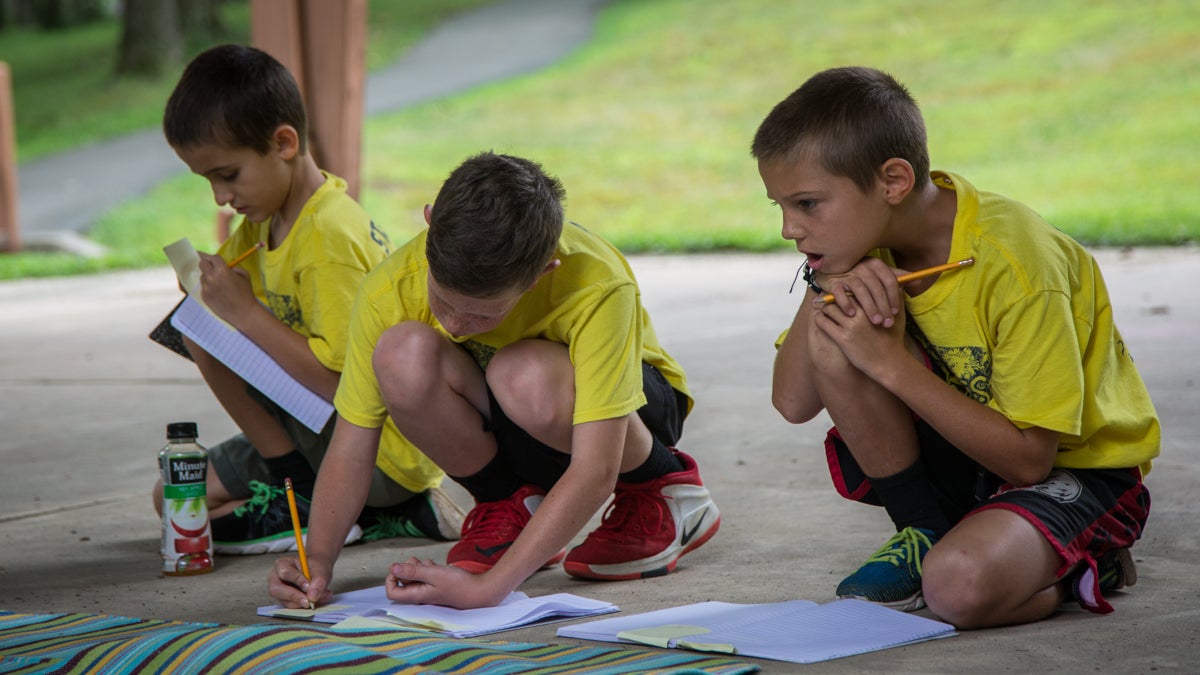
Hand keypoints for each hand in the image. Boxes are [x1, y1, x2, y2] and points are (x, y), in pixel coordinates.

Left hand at [196, 251, 255, 321]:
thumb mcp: (244, 275)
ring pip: (202, 276)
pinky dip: (209, 288)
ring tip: (219, 285)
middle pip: (202, 263)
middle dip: (207, 264)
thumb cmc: (246, 293)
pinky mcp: (204, 296)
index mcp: (222, 270)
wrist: (243, 313)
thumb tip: (225, 266)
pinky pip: (204, 287)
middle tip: (213, 268)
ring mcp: (206, 287)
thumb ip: (233, 267)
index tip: (214, 259)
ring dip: (208, 277)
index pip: (212, 257)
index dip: (215, 258)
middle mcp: (211, 277)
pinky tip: (218, 293)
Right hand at [268, 555, 333, 608]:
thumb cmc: (315, 567)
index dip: (297, 580)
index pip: (285, 573)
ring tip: (322, 596)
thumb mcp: (320, 569)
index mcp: (282, 564)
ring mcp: (278, 591)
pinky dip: (307, 605)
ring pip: (286, 601)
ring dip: (304, 602)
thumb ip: (318, 581)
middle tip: (309, 602)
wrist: (317, 571)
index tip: (308, 586)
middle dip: (295, 597)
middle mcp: (275, 578)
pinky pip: (293, 607)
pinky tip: (319, 599)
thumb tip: (313, 597)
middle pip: (277, 590)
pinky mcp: (285, 601)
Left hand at [384, 557, 510, 608]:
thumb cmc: (457, 584)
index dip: (391, 579)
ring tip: (430, 565)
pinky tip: (437, 566)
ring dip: (419, 566)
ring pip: (415, 576)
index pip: (392, 592)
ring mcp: (429, 590)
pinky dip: (428, 568)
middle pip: (403, 582)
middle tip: (417, 563)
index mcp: (416, 595)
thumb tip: (392, 568)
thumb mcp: (433, 574)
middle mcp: (420, 595)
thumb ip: (412, 571)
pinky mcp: (437, 585)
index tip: (399, 568)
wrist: (479, 590)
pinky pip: (426, 575)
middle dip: (407, 568)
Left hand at [811, 293, 908, 381]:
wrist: (890, 362)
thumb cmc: (894, 339)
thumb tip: (898, 283)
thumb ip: (896, 297)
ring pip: (828, 308)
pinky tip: (818, 316)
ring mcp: (851, 326)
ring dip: (821, 305)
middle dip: (829, 294)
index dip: (843, 288)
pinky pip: (824, 323)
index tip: (837, 287)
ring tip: (817, 304)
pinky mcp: (843, 339)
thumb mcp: (899, 315)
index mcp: (872, 305)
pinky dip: (818, 318)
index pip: (852, 289)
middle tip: (823, 294)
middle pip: (838, 296)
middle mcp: (860, 314)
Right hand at [816, 258, 905, 327]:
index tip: (896, 312)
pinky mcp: (833, 282)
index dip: (894, 297)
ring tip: (874, 321)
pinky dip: (845, 302)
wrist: (833, 274)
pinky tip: (851, 314)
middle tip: (887, 322)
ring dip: (869, 306)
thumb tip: (920, 280)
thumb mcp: (879, 275)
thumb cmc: (860, 277)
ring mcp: (847, 274)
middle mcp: (862, 266)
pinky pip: (840, 292)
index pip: (889, 280)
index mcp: (876, 264)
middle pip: (876, 287)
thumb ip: (897, 277)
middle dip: (883, 306)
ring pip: (860, 290)